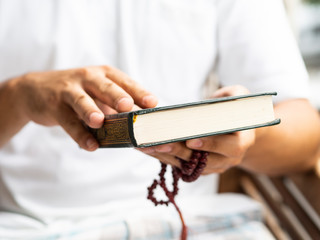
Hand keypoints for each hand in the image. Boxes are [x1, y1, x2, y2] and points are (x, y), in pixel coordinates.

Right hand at [11, 65, 156, 150]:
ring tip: (99, 122)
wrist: (36, 90)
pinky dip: (79, 134)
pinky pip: (68, 121)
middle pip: (105, 87)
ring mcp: (70, 90)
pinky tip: (90, 145)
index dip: (139, 92)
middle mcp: (89, 78)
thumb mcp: (98, 93)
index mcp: (105, 74)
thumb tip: (144, 129)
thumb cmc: (79, 93)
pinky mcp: (54, 104)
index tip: (153, 103)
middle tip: (128, 106)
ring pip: (82, 100)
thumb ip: (117, 108)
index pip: (125, 82)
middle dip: (117, 96)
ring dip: (90, 111)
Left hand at [140, 85, 254, 173]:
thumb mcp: (240, 97)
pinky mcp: (199, 168)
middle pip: (203, 160)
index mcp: (241, 142)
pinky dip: (164, 157)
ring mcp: (213, 166)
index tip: (191, 140)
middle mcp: (228, 159)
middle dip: (180, 152)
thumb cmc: (235, 109)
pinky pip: (181, 165)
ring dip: (166, 157)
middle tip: (160, 143)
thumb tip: (218, 101)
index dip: (210, 144)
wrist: (237, 130)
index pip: (228, 147)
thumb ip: (233, 97)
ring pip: (188, 166)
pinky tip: (148, 147)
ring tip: (146, 145)